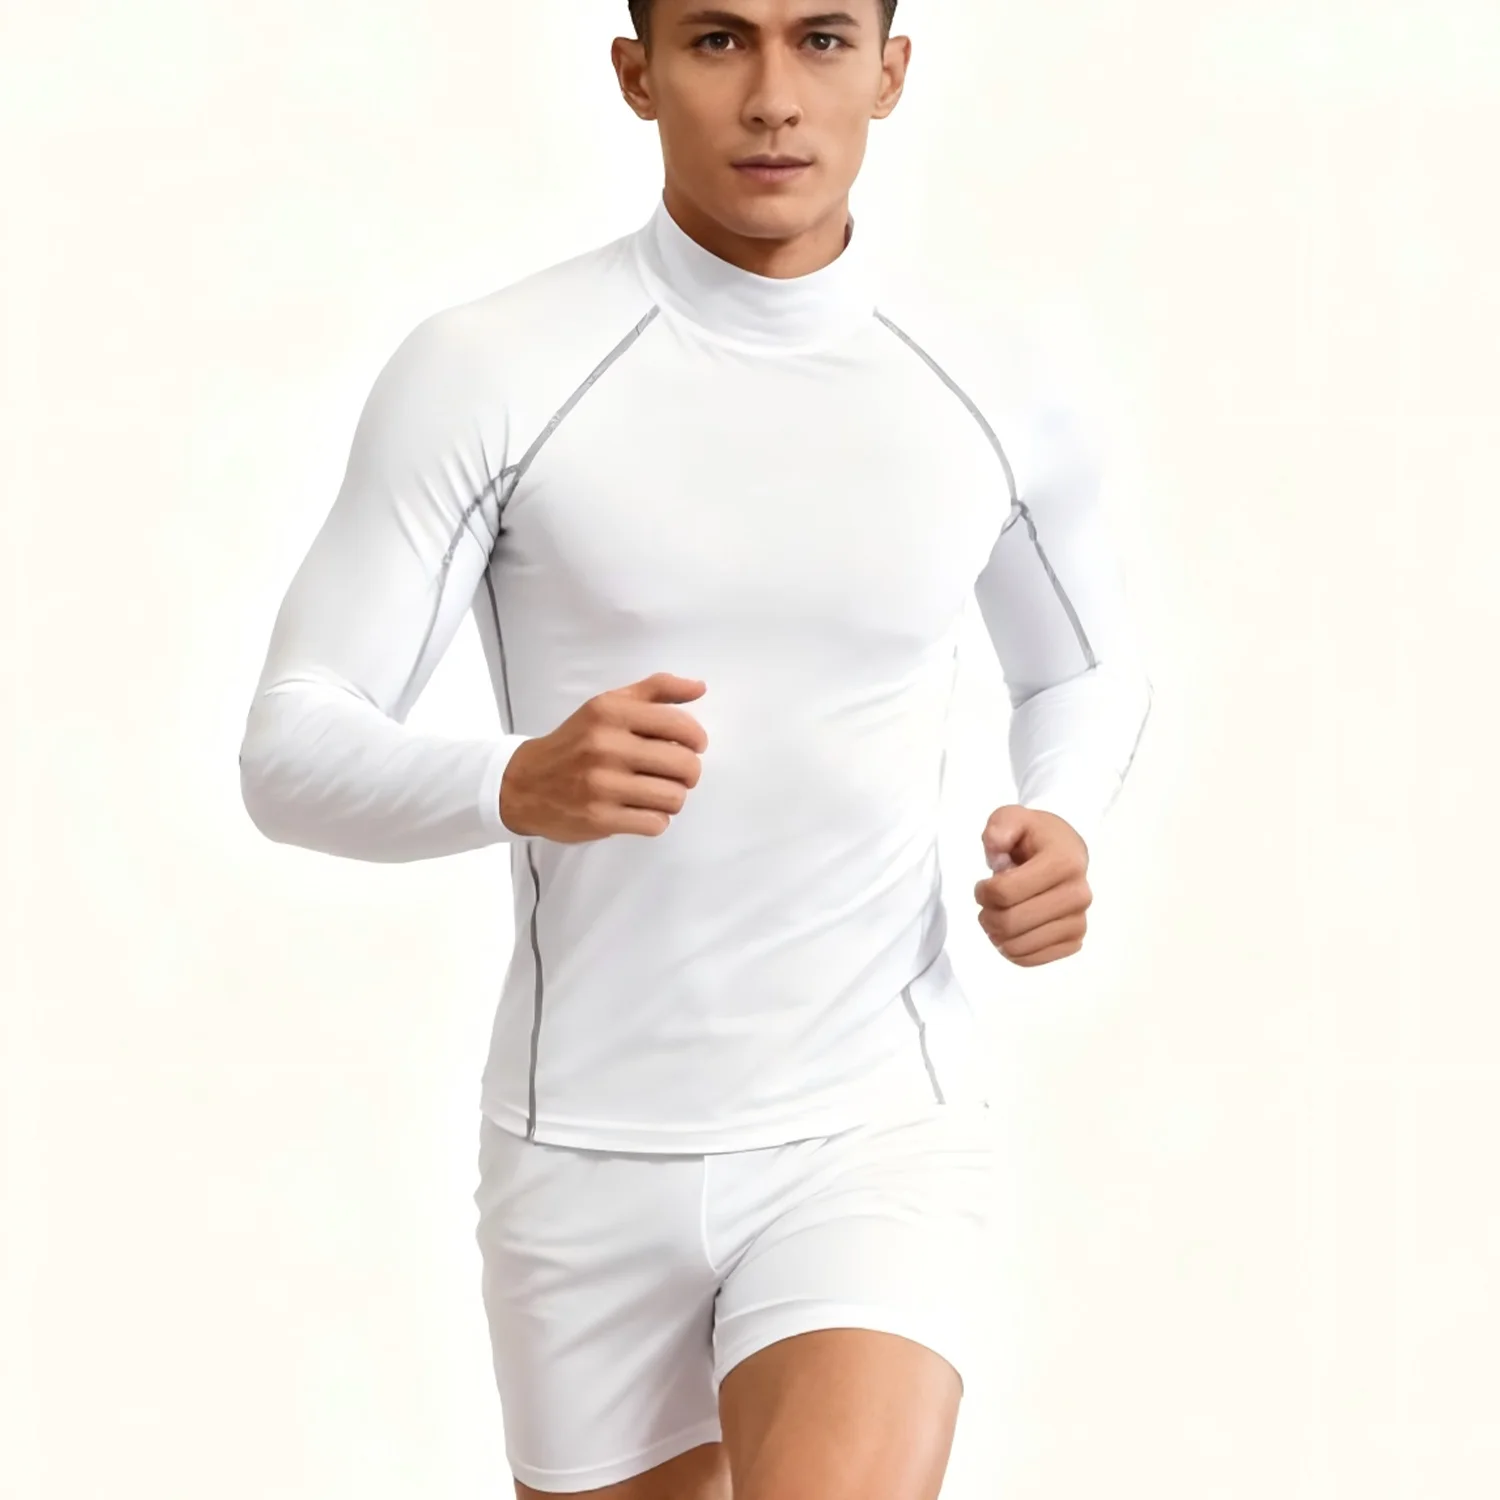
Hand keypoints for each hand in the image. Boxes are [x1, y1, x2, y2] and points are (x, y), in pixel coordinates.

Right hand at [499, 672, 708, 841]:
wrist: (524, 784)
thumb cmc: (576, 743)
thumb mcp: (608, 705)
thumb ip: (655, 690)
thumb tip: (700, 687)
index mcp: (610, 712)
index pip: (681, 726)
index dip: (697, 740)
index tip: (691, 746)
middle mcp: (606, 746)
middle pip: (685, 766)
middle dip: (689, 773)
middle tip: (676, 774)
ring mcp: (602, 785)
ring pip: (675, 798)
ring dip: (673, 798)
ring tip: (656, 792)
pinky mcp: (600, 818)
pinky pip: (656, 823)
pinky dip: (655, 819)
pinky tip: (640, 810)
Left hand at [973, 806, 1091, 966]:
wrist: (1063, 853)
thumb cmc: (1033, 837)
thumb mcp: (1012, 818)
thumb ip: (1000, 825)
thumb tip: (996, 845)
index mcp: (1064, 862)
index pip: (1005, 892)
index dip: (982, 892)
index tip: (983, 885)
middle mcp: (1079, 893)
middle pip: (1010, 922)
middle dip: (987, 916)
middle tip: (986, 906)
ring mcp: (1079, 920)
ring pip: (1018, 945)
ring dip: (996, 935)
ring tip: (997, 918)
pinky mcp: (1074, 940)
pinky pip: (1032, 960)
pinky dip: (1012, 951)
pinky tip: (1010, 934)